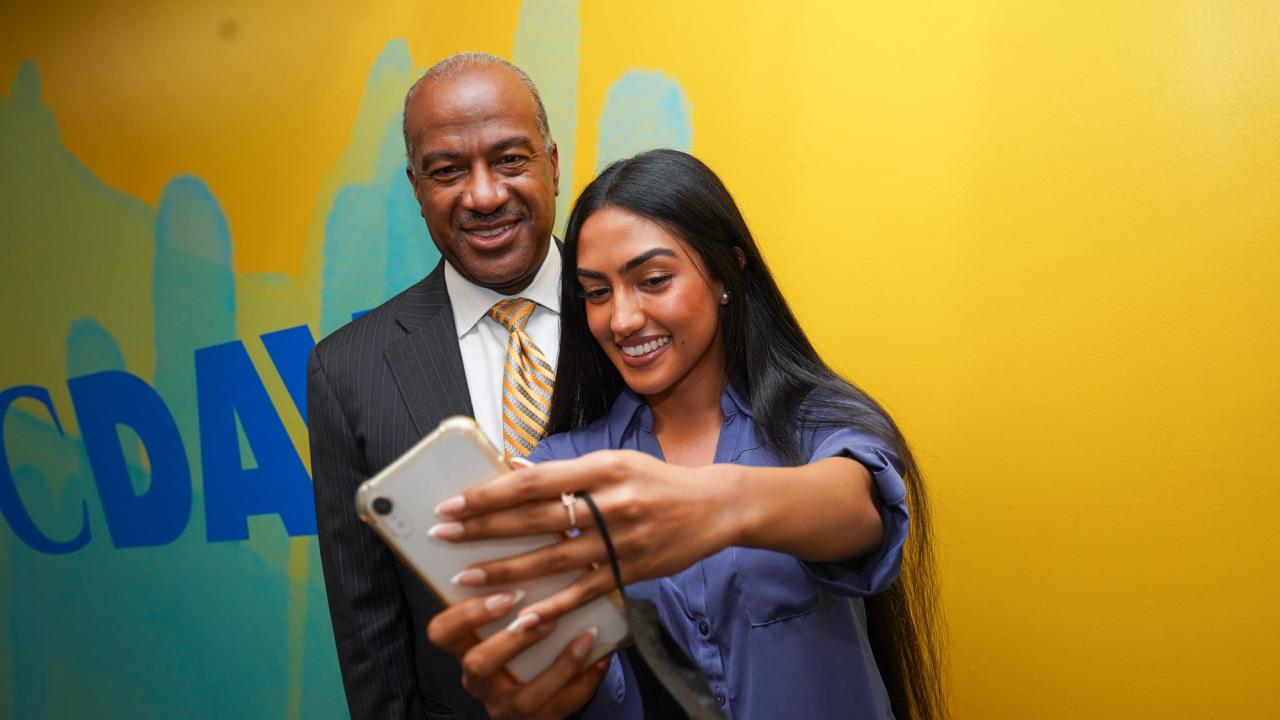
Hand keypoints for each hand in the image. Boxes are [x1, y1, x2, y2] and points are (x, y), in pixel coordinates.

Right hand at [426, 590, 610, 718]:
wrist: (541, 686)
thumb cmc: (525, 628)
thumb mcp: (509, 610)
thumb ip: (513, 580)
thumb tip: (540, 525)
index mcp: (465, 645)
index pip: (442, 632)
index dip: (466, 614)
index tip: (502, 592)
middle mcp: (478, 679)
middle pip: (477, 664)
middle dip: (510, 640)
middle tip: (539, 615)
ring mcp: (506, 706)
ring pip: (523, 698)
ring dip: (557, 665)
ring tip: (584, 635)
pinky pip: (561, 707)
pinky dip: (583, 681)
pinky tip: (602, 656)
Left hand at [432, 450, 744, 620]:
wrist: (714, 507)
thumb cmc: (658, 481)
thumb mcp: (614, 462)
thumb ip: (565, 471)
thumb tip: (512, 468)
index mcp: (601, 468)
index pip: (534, 482)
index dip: (490, 494)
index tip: (454, 502)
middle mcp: (609, 502)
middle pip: (535, 518)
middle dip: (484, 528)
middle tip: (444, 534)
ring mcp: (620, 539)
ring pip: (552, 557)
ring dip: (505, 570)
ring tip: (466, 578)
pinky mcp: (630, 570)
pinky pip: (583, 591)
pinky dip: (552, 606)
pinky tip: (522, 618)